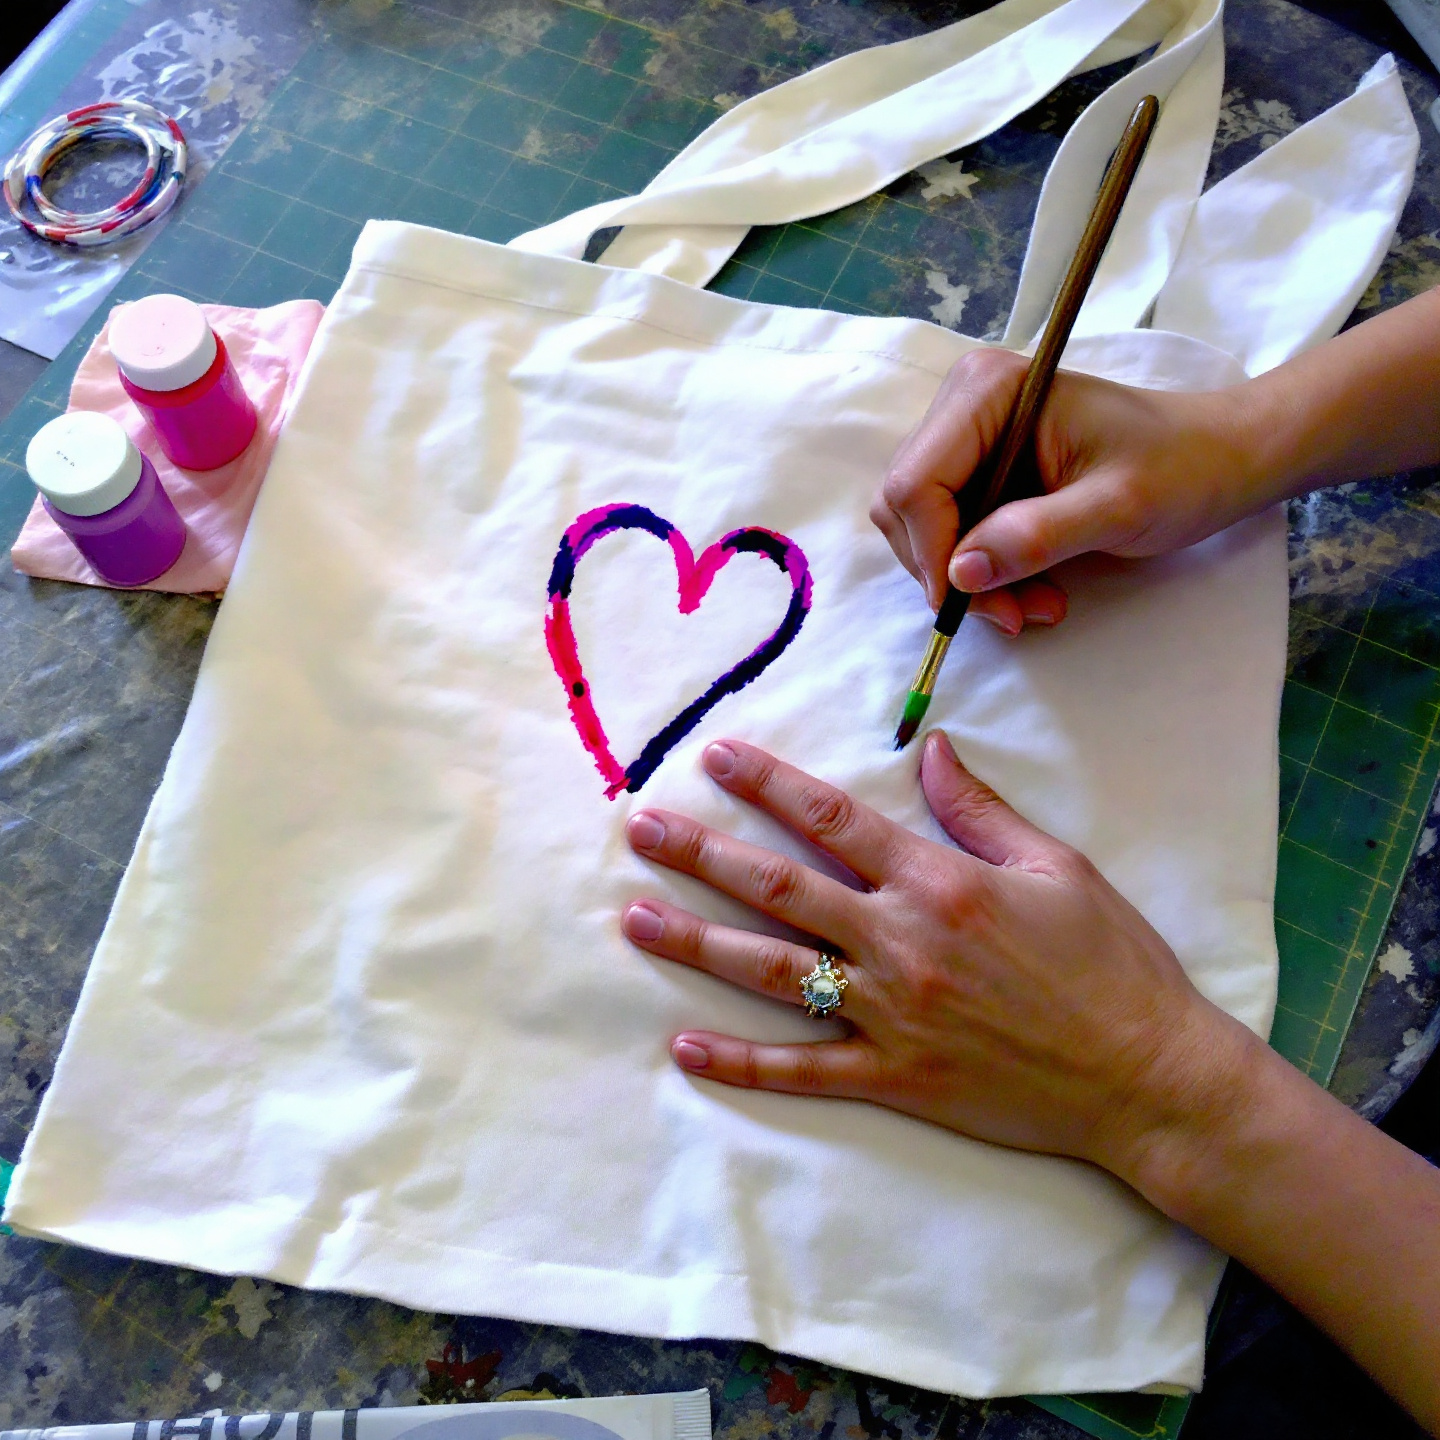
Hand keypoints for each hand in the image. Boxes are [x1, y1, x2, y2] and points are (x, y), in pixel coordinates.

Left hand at [622, 738, 1439, 1427]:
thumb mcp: (1056, 865)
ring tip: (635, 919)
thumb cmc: (1110, 963)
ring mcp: (890, 1015)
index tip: (714, 757)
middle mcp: (900, 943)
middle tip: (641, 829)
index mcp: (938, 881)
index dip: (767, 784)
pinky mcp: (894, 1078)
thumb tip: (929, 747)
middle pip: (779, 889)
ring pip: (772, 972)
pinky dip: (742, 1061)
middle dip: (703, 854)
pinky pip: (802, 1069)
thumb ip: (978, 808)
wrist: (1145, 1074)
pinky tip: (686, 1046)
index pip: (831, 818)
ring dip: (697, 942)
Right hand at [871, 348, 1264, 633]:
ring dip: (969, 581)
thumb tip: (959, 574)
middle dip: (952, 572)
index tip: (972, 604)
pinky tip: (1032, 588)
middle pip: (906, 510)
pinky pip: (950, 533)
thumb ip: (1036, 537)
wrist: (1220, 458)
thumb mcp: (1117, 508)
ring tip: (1036, 604)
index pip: (916, 483)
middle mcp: (963, 405)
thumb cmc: (1181, 468)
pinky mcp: (978, 469)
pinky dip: (983, 573)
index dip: (933, 552)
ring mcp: (966, 437)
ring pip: (922, 529)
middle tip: (1016, 613)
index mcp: (989, 392)